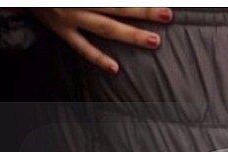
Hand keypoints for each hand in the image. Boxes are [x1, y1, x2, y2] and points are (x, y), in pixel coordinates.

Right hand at [32, 8, 171, 73]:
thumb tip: (116, 2)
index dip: (138, 0)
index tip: (160, 2)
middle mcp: (79, 2)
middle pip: (117, 7)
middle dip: (143, 11)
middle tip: (167, 15)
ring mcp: (70, 17)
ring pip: (106, 27)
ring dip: (131, 34)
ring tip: (154, 41)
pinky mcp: (61, 30)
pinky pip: (82, 47)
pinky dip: (98, 58)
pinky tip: (115, 68)